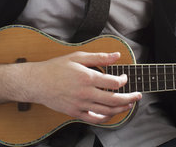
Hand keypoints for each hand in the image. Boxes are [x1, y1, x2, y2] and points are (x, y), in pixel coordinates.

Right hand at [26, 51, 141, 123]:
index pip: (113, 82)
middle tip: (138, 95)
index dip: (123, 80)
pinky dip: (105, 118)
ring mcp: (80, 104)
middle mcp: (85, 93)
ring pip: (106, 111)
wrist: (37, 82)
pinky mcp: (75, 113)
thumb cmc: (57, 67)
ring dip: (121, 109)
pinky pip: (94, 119)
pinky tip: (111, 113)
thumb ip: (99, 57)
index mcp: (87, 77)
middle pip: (114, 99)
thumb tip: (117, 56)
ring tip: (129, 105)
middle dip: (130, 98)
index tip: (124, 77)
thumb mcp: (78, 56)